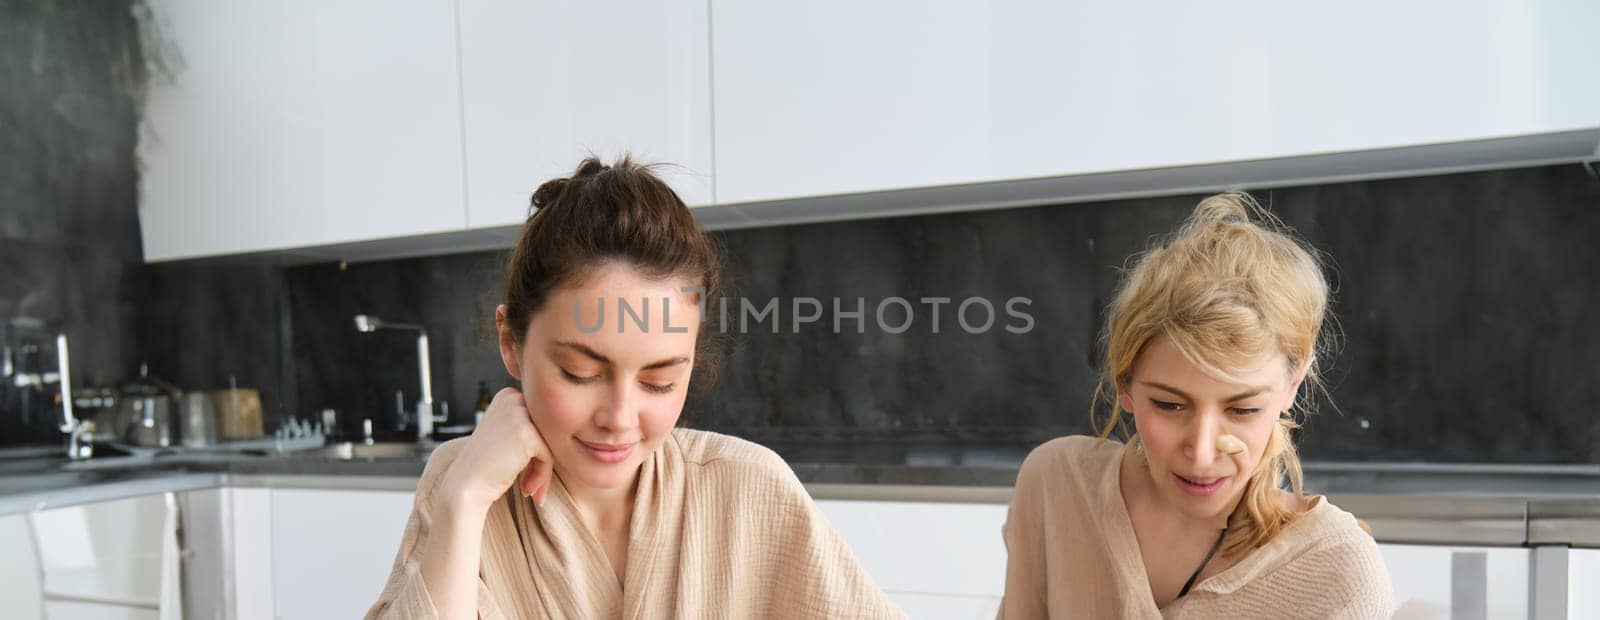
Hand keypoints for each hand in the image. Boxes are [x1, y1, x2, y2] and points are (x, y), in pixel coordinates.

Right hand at [439, 387, 553, 511]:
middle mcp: (513, 398)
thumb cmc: (486, 467)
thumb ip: (529, 427)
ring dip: (544, 470)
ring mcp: (519, 414)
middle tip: (530, 484)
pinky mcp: (527, 433)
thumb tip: (566, 428)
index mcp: (508, 396)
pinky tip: (526, 489)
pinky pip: (549, 456)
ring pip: (551, 443)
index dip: (537, 448)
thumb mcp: (506, 436)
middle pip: (548, 430)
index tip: (524, 469)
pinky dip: (542, 476)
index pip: (541, 420)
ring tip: (529, 487)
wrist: (464, 487)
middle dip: (543, 459)